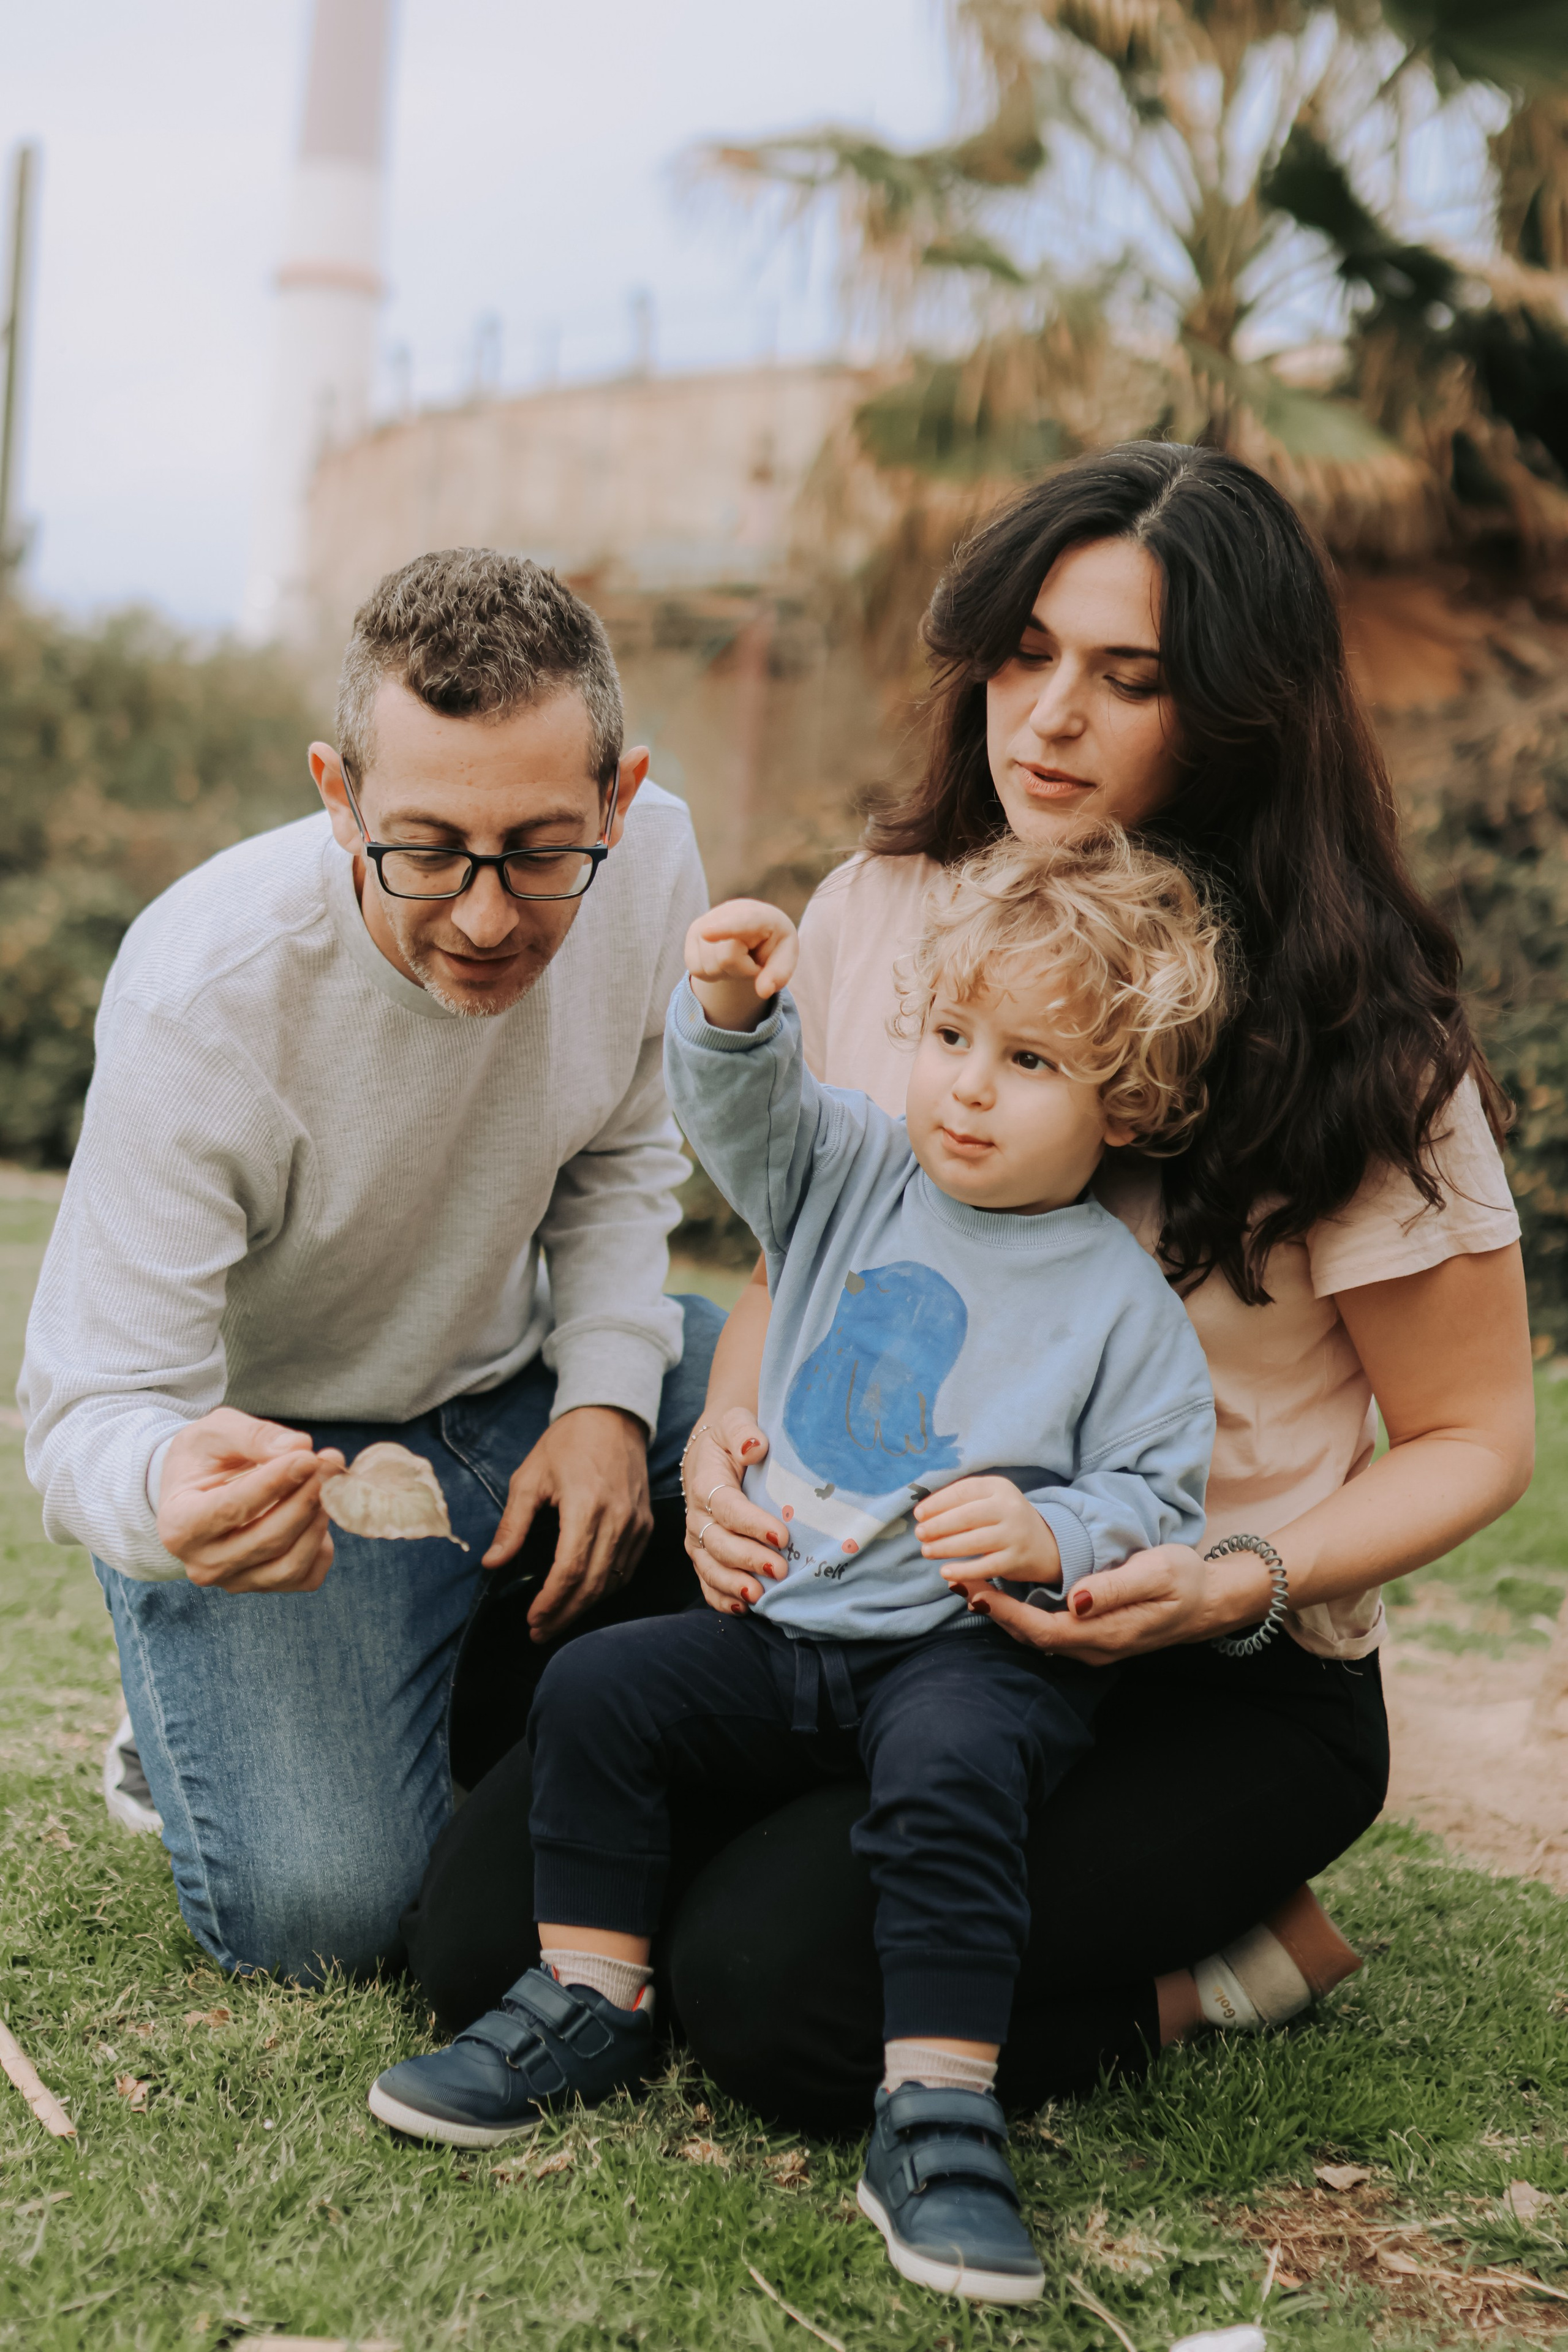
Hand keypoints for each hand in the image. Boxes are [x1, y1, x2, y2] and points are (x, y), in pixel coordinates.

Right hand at [157, 1408, 346, 1593]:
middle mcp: (202, 1563)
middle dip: (305, 1498)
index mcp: (179, 1524)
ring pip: (290, 1565)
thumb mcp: (217, 1432)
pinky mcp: (264, 1586)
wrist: (199, 1489)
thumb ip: (254, 1436)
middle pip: (267, 1539)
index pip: (232, 1509)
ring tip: (329, 1482)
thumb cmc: (205, 1457)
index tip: (308, 1457)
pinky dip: (322, 1546)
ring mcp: (233, 1581)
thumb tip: (299, 1447)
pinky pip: (306, 1577)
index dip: (275, 1482)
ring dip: (318, 1521)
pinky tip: (319, 1512)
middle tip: (330, 1461)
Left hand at [484, 1406, 653, 1641]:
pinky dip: (606, 1589)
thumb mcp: (529, 1478)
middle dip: (564, 1614)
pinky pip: (627, 1568)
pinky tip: (585, 1597)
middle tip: (539, 1632)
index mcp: (585, 1505)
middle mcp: (617, 1518)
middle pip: (593, 1584)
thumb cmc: (566, 1443)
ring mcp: (636, 1523)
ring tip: (556, 1621)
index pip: (570, 1570)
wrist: (612, 1416)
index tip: (531, 1620)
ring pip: (613, 1581)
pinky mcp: (646, 1524)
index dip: (550, 1602)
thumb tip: (492, 1563)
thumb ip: (512, 1524)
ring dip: (584, 1607)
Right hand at [682, 1409, 789, 1613]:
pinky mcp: (704, 1556)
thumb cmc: (733, 1439)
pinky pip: (706, 1583)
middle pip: (718, 1543)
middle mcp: (698, 1516)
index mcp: (707, 1483)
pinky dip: (721, 1599)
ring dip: (733, 1584)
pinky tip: (742, 1609)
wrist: (714, 1452)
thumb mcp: (735, 1422)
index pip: (728, 1508)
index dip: (752, 1525)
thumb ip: (743, 1430)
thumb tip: (755, 1447)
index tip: (782, 1536)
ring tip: (759, 1596)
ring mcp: (698, 1539)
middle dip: (748, 1559)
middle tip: (780, 1569)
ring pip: (710, 1568)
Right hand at [685, 900, 797, 1031]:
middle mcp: (728, 911)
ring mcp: (706, 921)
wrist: (754, 929)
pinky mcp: (692, 934)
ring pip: (709, 966)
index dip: (724, 929)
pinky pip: (695, 970)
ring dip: (727, 973)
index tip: (706, 934)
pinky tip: (722, 961)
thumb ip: (778, 974)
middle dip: (744, 970)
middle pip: (727, 958)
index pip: (741, 922)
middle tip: (753, 960)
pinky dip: (711, 974)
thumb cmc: (772, 943)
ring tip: (738, 958)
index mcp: (760, 915)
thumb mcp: (786, 957)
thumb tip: (764, 992)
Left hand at [915, 1476, 1061, 1598]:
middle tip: (919, 1534)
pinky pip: (984, 1566)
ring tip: (926, 1551)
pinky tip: (945, 1571)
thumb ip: (963, 1500)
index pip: (964, 1491)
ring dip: (945, 1547)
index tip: (918, 1514)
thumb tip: (923, 1511)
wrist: (1046, 1544)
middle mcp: (1010, 1508)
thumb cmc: (1005, 1519)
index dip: (937, 1502)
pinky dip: (963, 1570)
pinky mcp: (1015, 1560)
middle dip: (938, 1526)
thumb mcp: (991, 1499)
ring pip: (973, 1541)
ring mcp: (1014, 1534)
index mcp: (1000, 1487)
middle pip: (967, 1516)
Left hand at [971, 1542, 1275, 1665]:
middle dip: (992, 1611)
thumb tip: (1075, 1598)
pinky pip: (1049, 1631)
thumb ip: (1115, 1587)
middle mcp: (1093, 1647)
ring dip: (1003, 1613)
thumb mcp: (1157, 1573)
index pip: (1040, 1628)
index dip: (1003, 1611)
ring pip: (1037, 1635)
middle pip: (1030, 1636)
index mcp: (1104, 1633)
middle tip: (955, 1581)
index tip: (972, 1589)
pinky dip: (1022, 1614)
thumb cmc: (1184, 1581)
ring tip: (969, 1585)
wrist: (1210, 1603)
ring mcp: (1093, 1646)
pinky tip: (1005, 1596)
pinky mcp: (1094, 1637)